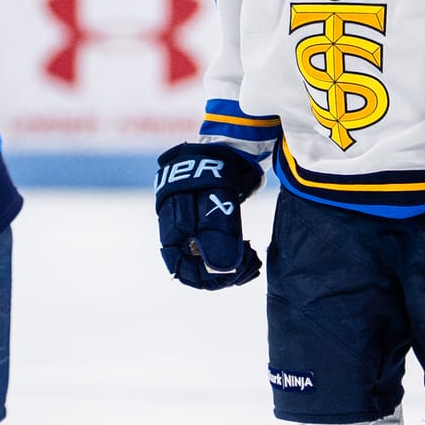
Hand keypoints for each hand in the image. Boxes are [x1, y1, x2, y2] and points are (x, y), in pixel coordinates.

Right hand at [155, 141, 263, 289]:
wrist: (227, 147)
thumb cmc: (217, 173)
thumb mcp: (218, 206)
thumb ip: (217, 237)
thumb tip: (222, 271)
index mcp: (173, 229)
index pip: (181, 268)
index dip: (206, 278)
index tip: (231, 277)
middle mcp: (179, 232)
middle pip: (195, 267)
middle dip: (223, 273)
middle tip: (249, 268)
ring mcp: (193, 227)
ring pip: (207, 259)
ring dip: (230, 266)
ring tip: (252, 261)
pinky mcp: (208, 222)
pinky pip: (216, 248)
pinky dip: (232, 254)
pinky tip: (249, 253)